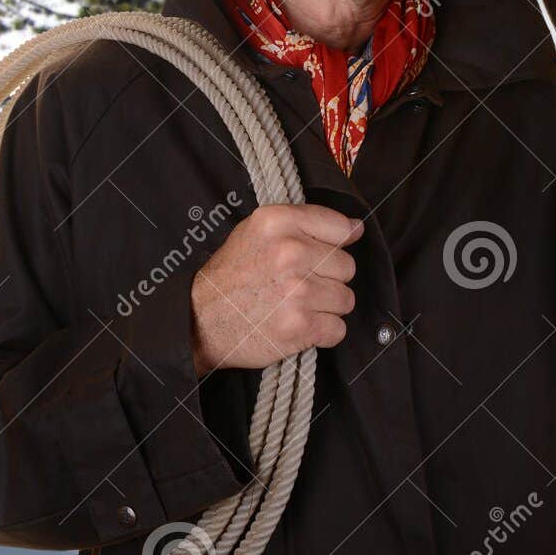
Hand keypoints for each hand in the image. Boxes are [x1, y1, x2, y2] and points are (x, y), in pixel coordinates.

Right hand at [188, 203, 363, 375]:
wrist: (198, 321)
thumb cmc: (232, 275)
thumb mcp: (257, 231)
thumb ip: (305, 223)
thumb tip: (356, 228)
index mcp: (278, 221)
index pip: (341, 227)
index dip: (337, 243)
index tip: (324, 254)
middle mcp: (290, 252)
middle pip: (347, 266)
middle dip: (328, 278)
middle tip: (297, 285)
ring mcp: (297, 291)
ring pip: (346, 299)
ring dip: (326, 307)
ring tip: (296, 306)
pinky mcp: (300, 326)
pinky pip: (338, 329)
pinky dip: (322, 333)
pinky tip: (298, 325)